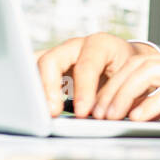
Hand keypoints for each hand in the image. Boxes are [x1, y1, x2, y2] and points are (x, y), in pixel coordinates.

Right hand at [35, 32, 156, 117]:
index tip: (83, 112)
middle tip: (51, 112)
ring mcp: (60, 53)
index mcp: (100, 44)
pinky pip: (32, 72)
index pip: (87, 66)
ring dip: (33, 88)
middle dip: (48, 88)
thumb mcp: (129, 79)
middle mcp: (76, 45)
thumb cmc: (130, 71)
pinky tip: (31, 105)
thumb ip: (114, 95)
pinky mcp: (49, 65)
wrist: (127, 61)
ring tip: (35, 111)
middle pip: (52, 60)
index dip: (83, 90)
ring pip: (35, 64)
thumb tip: (98, 115)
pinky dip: (30, 87)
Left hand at [83, 43, 159, 128]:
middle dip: (110, 89)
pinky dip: (148, 105)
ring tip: (109, 117)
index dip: (115, 83)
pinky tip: (137, 119)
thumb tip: (144, 111)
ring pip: (146, 73)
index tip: (100, 106)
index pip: (138, 63)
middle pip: (136, 65)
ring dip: (122, 96)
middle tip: (96, 113)